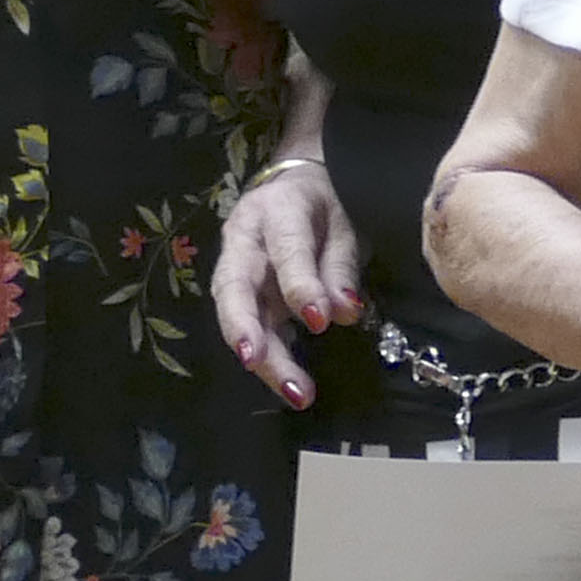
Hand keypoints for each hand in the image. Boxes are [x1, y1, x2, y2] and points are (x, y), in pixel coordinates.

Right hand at [212, 160, 358, 402]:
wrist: (296, 187)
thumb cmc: (326, 203)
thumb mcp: (345, 222)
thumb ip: (342, 266)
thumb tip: (345, 312)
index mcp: (277, 210)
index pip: (284, 248)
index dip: (298, 285)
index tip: (319, 321)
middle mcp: (244, 239)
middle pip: (235, 286)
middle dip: (247, 329)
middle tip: (265, 367)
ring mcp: (236, 268)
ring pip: (237, 315)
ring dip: (262, 357)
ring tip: (296, 393)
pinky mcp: (242, 294)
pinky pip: (251, 327)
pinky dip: (269, 358)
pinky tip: (290, 384)